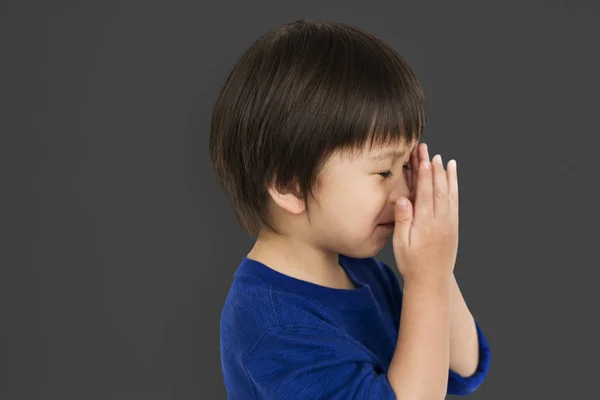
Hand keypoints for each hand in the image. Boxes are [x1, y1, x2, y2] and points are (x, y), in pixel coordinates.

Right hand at [392, 143, 458, 283]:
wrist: (432, 281)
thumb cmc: (412, 263)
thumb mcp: (400, 244)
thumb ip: (403, 221)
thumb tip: (403, 200)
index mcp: (425, 224)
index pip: (424, 193)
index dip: (423, 174)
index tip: (422, 157)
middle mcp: (440, 220)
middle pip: (437, 188)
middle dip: (433, 168)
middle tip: (429, 151)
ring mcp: (449, 222)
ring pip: (448, 193)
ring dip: (446, 174)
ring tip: (443, 159)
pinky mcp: (454, 225)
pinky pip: (455, 201)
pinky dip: (454, 187)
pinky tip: (452, 178)